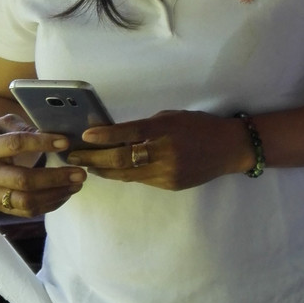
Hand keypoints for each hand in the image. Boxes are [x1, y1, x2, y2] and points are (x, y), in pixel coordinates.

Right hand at [0, 114, 84, 216]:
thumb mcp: (1, 125)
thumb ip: (23, 127)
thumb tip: (52, 134)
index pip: (16, 144)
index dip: (42, 143)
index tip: (66, 142)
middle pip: (24, 180)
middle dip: (56, 178)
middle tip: (80, 173)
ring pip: (26, 201)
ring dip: (56, 194)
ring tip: (76, 184)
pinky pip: (26, 211)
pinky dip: (49, 205)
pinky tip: (65, 194)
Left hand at [66, 110, 249, 191]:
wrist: (230, 148)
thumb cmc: (200, 126)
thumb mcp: (173, 118)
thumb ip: (147, 127)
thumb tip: (116, 135)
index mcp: (165, 129)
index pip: (128, 133)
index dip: (104, 136)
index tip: (84, 136)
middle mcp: (165, 152)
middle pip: (120, 159)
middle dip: (93, 158)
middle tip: (73, 156)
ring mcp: (167, 172)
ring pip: (126, 174)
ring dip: (103, 170)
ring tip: (87, 165)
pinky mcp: (170, 184)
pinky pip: (142, 179)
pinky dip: (126, 174)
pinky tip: (113, 171)